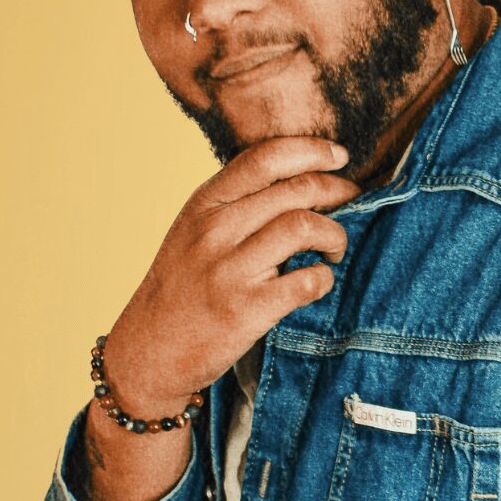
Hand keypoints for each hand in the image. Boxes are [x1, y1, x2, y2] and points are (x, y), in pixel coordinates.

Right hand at [101, 136, 360, 413]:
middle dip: (338, 191)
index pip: (264, 158)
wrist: (150, 349)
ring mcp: (230, 270)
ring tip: (334, 248)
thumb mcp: (192, 232)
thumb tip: (296, 180)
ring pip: (304, 226)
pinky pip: (307, 280)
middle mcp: (215, 230)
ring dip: (335, 235)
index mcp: (204, 205)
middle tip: (351, 203)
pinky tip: (318, 282)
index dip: (311, 150)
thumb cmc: (180, 289)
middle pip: (296, 190)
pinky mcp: (246, 309)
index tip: (338, 156)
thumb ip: (233, 204)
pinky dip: (324, 278)